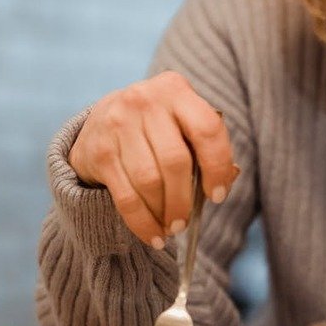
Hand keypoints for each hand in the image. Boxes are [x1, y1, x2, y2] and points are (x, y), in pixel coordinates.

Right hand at [68, 71, 237, 246]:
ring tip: (172, 227)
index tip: (219, 195)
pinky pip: (125, 197)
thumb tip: (227, 180)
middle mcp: (145, 101)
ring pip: (149, 181)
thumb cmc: (159, 126)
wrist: (104, 117)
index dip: (218, 167)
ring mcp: (118, 124)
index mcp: (175, 90)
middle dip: (185, 199)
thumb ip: (206, 147)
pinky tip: (154, 235)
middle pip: (175, 161)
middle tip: (186, 222)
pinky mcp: (98, 151)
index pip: (207, 129)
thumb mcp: (182, 123)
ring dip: (164, 212)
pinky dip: (143, 223)